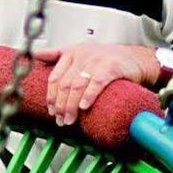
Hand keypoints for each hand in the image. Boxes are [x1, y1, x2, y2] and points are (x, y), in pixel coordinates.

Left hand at [34, 44, 156, 125]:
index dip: (51, 96)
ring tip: (70, 119)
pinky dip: (88, 96)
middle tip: (60, 120)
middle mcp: (82, 55)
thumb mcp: (80, 52)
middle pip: (64, 84)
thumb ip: (57, 54)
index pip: (54, 77)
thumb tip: (36, 55)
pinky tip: (84, 107)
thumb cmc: (107, 59)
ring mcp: (97, 61)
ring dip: (71, 106)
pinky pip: (96, 83)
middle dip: (60, 105)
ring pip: (77, 85)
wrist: (136, 58)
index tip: (51, 110)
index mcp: (71, 53)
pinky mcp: (111, 67)